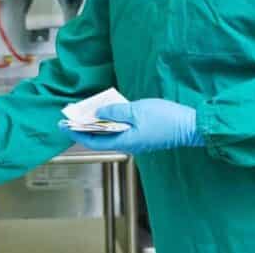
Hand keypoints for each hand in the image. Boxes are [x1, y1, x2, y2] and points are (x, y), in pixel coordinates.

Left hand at [63, 99, 203, 154]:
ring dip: (98, 123)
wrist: (191, 126)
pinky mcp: (143, 135)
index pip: (94, 141)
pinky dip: (111, 121)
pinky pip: (121, 129)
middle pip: (101, 138)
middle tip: (72, 115)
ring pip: (111, 133)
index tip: (63, 125)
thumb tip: (98, 112)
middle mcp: (128, 144)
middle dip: (85, 127)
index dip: (77, 133)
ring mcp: (136, 140)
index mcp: (125, 141)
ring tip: (87, 111)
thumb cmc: (165, 119)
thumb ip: (115, 111)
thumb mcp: (137, 110)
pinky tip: (108, 110)